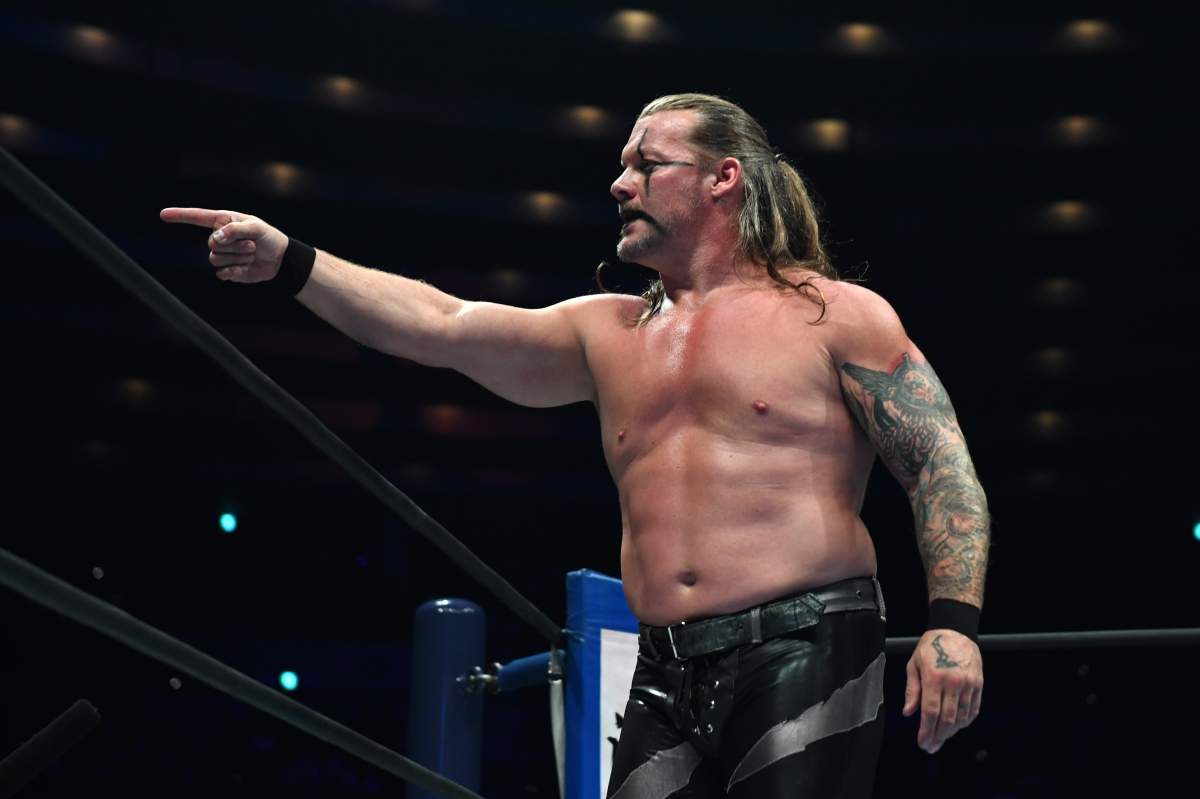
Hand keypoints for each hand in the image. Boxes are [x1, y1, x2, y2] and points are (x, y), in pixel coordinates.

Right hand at [159, 207, 288, 282]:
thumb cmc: (268, 238)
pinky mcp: (227, 270)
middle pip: (212, 244)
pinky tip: (247, 267)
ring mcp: (222, 254)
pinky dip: (236, 271)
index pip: (197, 217)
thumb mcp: (256, 228)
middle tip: (252, 244)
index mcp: (223, 221)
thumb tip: (216, 237)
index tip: (163, 214)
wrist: (280, 259)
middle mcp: (219, 237)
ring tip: (251, 253)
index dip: (180, 216)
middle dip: (235, 246)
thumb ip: (235, 230)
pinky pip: (221, 273)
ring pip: (216, 259)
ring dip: (238, 257)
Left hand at [902, 629, 982, 753]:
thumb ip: (912, 690)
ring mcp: (968, 684)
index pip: (931, 712)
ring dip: (951, 732)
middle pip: (947, 719)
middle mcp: (953, 682)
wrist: (955, 631)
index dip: (926, 731)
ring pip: (961, 717)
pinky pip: (973, 710)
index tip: (922, 743)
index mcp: (934, 677)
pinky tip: (956, 727)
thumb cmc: (931, 647)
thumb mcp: (914, 664)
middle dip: (938, 737)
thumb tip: (908, 712)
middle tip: (930, 747)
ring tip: (941, 738)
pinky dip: (965, 722)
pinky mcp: (978, 684)